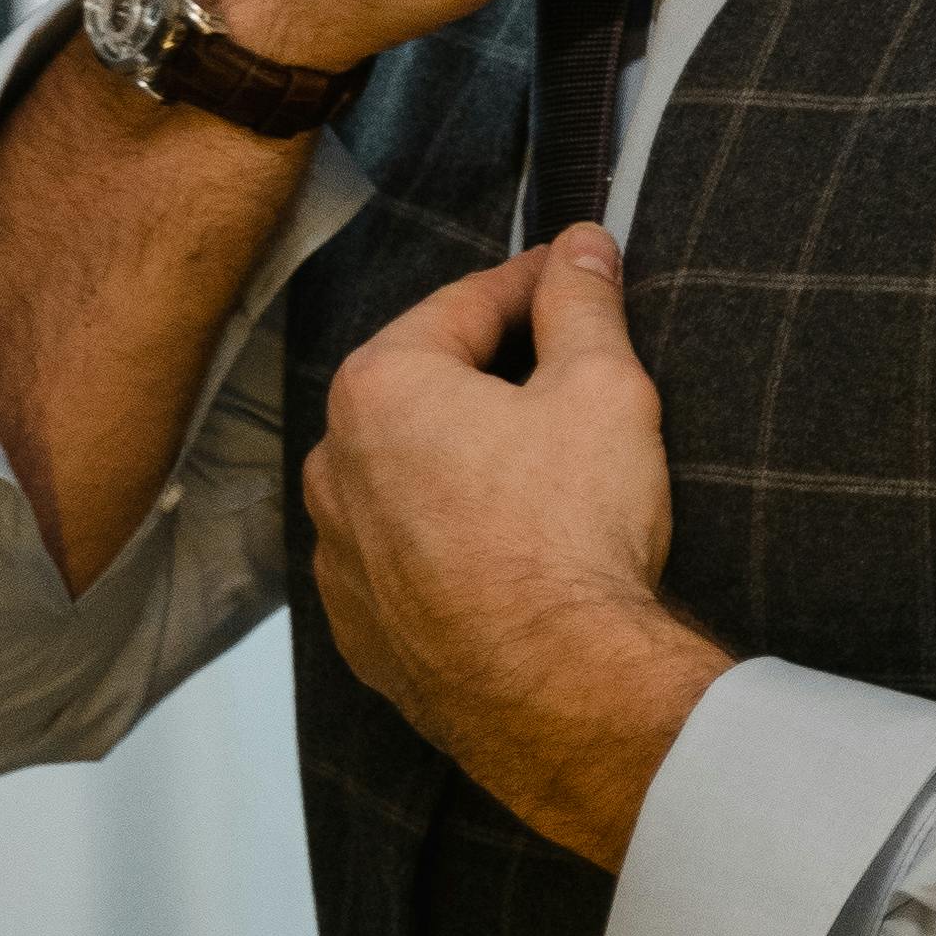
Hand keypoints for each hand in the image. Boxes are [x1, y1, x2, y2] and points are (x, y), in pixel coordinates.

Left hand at [304, 227, 726, 871]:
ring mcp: (339, 556)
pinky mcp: (363, 628)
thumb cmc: (573, 532)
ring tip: (542, 474)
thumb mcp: (602, 389)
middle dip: (492, 376)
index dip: (535, 285)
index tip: (579, 274)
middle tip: (569, 375)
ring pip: (406, 478)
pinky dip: (446, 542)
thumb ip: (582, 305)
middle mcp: (334, 467)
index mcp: (379, 388)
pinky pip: (402, 558)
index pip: (466, 306)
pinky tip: (507, 552)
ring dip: (461, 462)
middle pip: (425, 391)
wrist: (557, 689)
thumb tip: (583, 246)